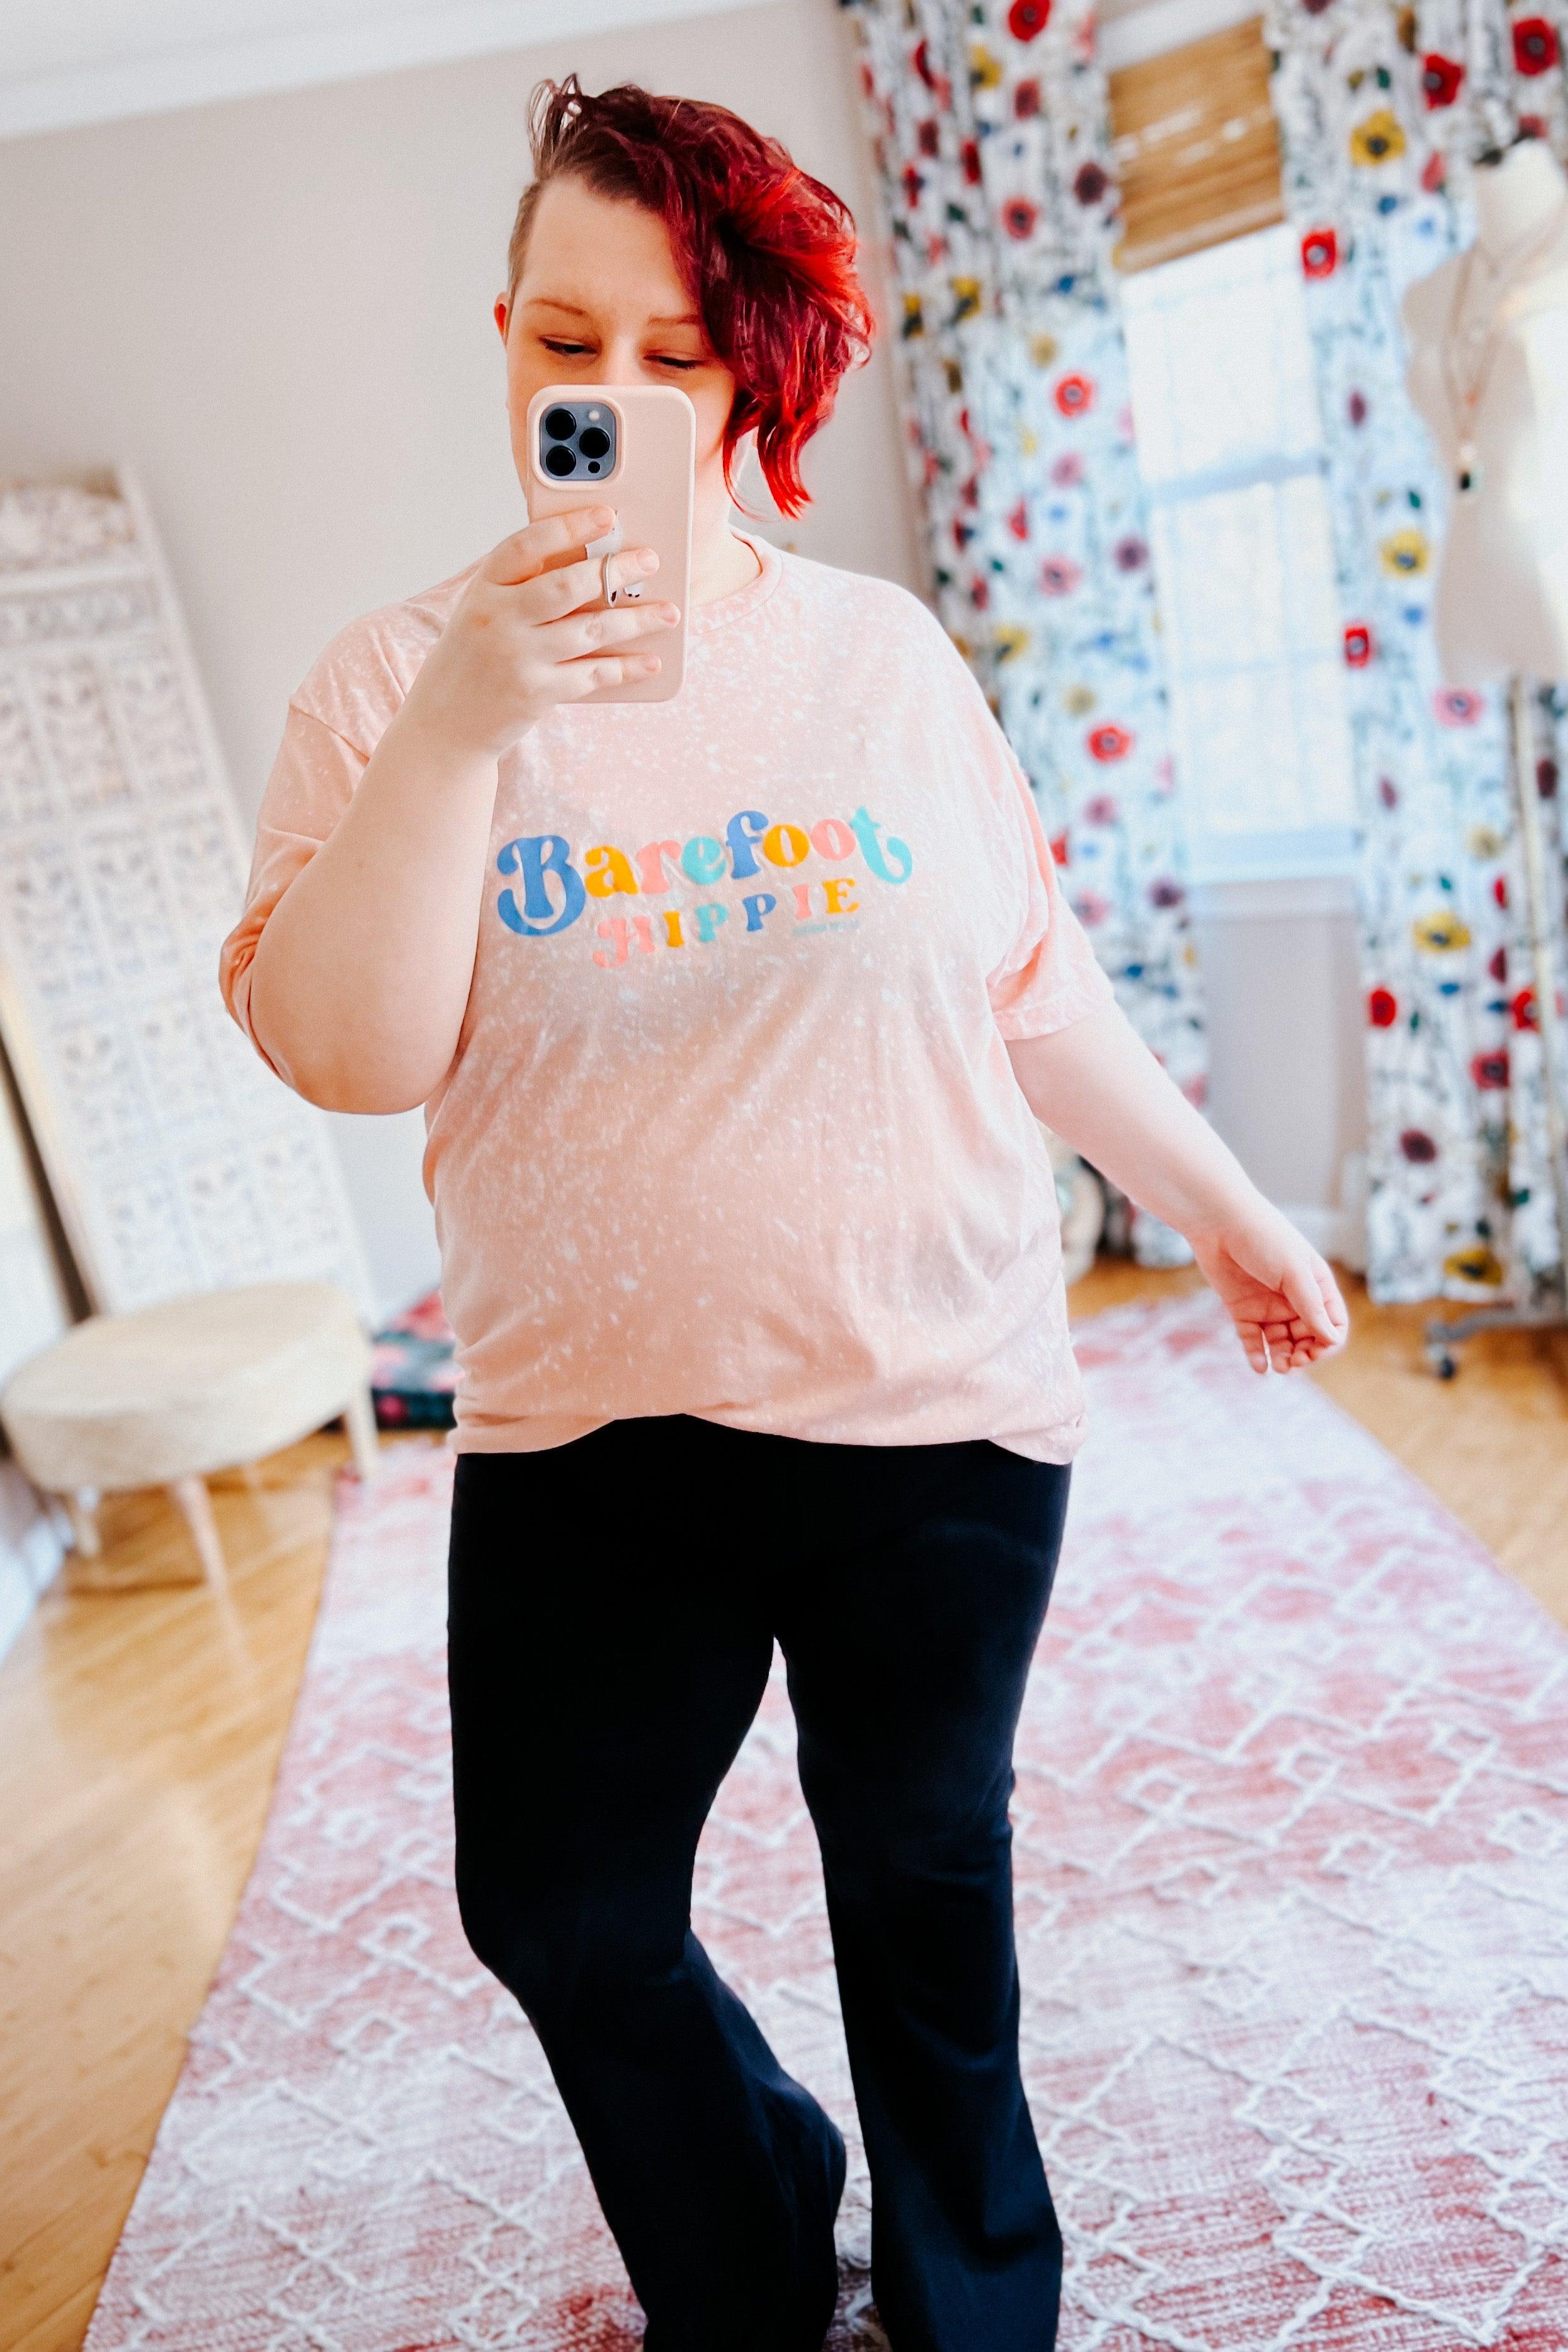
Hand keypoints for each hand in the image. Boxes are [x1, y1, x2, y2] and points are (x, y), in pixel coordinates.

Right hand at [401, 505, 679, 758]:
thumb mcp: (484, 610)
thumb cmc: (474, 656)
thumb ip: (522, 585)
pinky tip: (650, 661)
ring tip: (668, 612)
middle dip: (615, 569)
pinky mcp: (536, 694)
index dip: (570, 527)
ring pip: (590, 630)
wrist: (445, 723)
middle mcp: (498, 619)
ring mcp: (517, 658)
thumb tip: (592, 561)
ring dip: (637, 620)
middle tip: (649, 560)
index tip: (607, 516)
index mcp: (484, 588)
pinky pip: (592, 674)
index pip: (527, 545)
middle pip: (567, 585)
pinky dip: (626, 668)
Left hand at [1187, 1198, 1349, 1374]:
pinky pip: (1253, 1340)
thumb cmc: (1263, 1238)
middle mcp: (1294, 1299)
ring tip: (1279, 1366)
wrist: (1218, 1222)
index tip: (1315, 1351)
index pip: (1333, 1324)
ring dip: (1284, 1358)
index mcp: (1316, 1286)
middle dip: (1305, 1354)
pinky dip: (1257, 1356)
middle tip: (1293, 1362)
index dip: (1328, 1342)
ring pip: (1282, 1343)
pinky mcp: (1242, 1310)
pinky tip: (1260, 1366)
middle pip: (1308, 1338)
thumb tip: (1331, 1339)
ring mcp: (1268, 1306)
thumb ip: (1311, 1306)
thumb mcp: (1293, 1272)